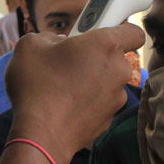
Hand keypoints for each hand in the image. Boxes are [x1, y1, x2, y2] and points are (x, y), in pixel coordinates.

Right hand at [5, 23, 144, 163]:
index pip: (134, 30)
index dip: (121, 27)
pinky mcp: (108, 118)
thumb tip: (56, 43)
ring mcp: (116, 97)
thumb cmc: (37, 87)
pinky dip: (86, 101)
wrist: (40, 135)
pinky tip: (64, 104)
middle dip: (94, 56)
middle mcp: (118, 70)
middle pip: (115, 57)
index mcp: (105, 45)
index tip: (104, 30)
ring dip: (90, 80)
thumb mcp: (30, 46)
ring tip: (61, 86)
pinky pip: (100, 102)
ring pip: (106, 81)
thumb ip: (48, 36)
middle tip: (69, 59)